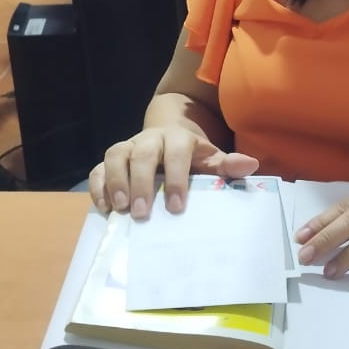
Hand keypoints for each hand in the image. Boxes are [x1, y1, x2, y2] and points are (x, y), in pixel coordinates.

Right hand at [88, 126, 257, 218]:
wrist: (170, 134)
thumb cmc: (193, 155)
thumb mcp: (212, 158)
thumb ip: (228, 164)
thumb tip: (251, 165)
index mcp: (179, 138)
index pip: (177, 154)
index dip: (176, 178)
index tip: (176, 207)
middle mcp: (150, 139)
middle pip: (142, 154)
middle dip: (141, 183)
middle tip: (141, 213)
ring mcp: (129, 146)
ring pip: (115, 155)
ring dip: (115, 182)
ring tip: (120, 209)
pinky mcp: (112, 158)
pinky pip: (98, 167)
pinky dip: (97, 185)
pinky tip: (104, 207)